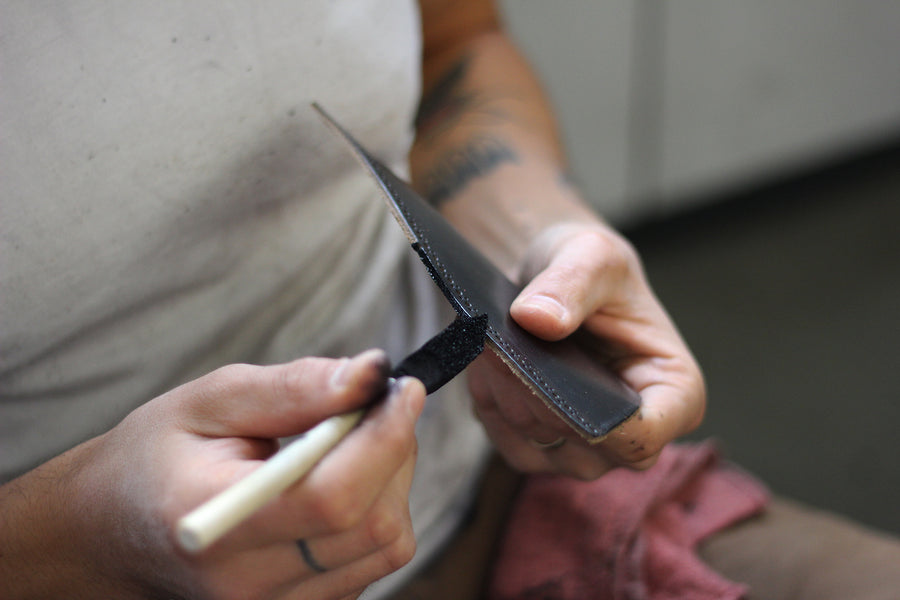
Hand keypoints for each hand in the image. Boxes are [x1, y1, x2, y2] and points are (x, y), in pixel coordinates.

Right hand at [0, 350, 424, 599]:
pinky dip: (376, 512)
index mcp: (214, 523)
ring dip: (391, 483)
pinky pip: (372, 563)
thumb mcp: (211, 400)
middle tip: (375, 406)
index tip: (403, 390)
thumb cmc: (157, 457)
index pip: (332, 498)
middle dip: (394, 452)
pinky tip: (340, 481)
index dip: (385, 440)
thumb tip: (370, 373)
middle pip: (374, 526)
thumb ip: (294, 388)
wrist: (114, 531)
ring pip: (386, 547)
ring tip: (351, 443)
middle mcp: (246, 584)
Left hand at [468, 221, 705, 479]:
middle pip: (580, 443)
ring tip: (489, 340)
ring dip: (503, 390)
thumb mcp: (591, 255)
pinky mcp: (540, 448)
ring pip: (535, 440)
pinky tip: (486, 361)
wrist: (552, 280)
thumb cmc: (590, 267)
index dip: (597, 422)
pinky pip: (505, 438)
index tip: (547, 375)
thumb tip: (538, 320)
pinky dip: (489, 400)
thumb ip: (571, 283)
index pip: (643, 438)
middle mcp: (634, 435)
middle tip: (496, 341)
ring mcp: (586, 449)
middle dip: (534, 391)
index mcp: (675, 393)